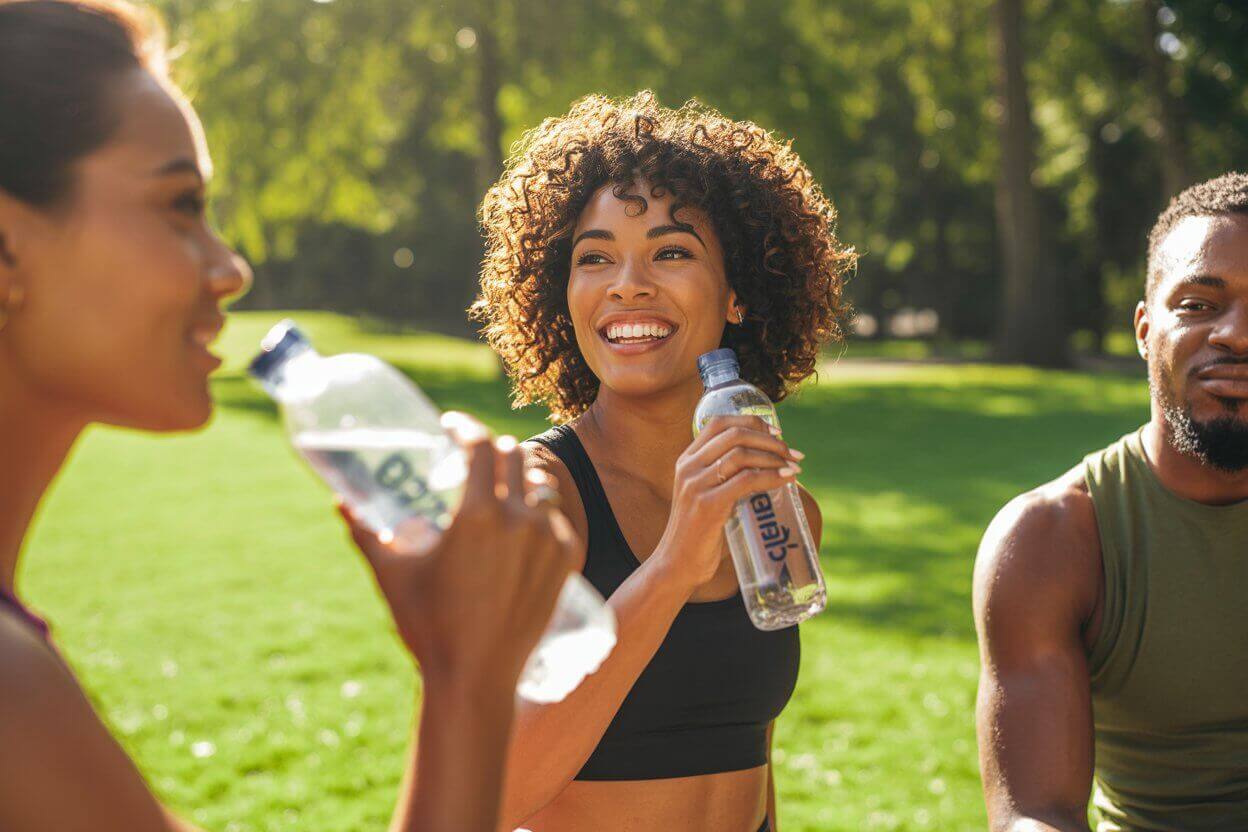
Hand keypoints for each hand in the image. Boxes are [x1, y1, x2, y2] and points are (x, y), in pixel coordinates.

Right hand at [339, 412, 578, 693]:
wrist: (476, 678)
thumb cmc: (428, 626)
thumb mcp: (392, 574)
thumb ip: (366, 533)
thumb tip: (339, 504)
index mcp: (479, 515)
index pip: (481, 445)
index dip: (465, 427)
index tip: (452, 427)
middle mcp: (521, 520)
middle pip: (513, 454)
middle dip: (489, 449)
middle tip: (469, 459)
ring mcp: (549, 539)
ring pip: (538, 485)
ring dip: (516, 480)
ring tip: (496, 493)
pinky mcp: (566, 560)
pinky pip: (555, 518)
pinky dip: (536, 513)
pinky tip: (517, 526)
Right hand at [653, 415, 802, 593]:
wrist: (678, 564)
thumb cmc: (699, 532)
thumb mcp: (706, 495)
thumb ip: (725, 477)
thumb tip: (768, 465)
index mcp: (687, 460)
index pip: (719, 422)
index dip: (752, 421)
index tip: (777, 432)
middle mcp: (688, 467)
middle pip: (735, 434)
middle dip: (770, 440)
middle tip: (792, 453)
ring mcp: (696, 485)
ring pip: (742, 454)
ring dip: (775, 457)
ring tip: (794, 467)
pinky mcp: (707, 505)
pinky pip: (746, 480)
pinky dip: (771, 477)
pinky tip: (787, 480)